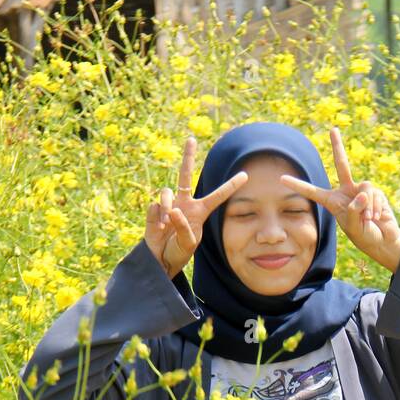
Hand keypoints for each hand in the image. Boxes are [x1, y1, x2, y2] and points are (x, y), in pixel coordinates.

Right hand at [144, 136, 248, 279]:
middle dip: (188, 157)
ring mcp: (168, 205)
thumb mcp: (188, 244)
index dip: (230, 186)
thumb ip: (184, 227)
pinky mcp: (154, 209)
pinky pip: (155, 205)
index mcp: (199, 212)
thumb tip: (174, 210)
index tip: (245, 175)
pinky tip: (159, 228)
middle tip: (191, 139)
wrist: (160, 260)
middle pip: (185, 175)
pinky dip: (157, 217)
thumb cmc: (178, 253)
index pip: (218, 197)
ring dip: (166, 207)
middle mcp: (184, 204)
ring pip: (166, 192)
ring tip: (166, 224)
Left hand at [280, 127, 399, 273]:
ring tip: (368, 220)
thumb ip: (354, 210)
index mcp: (333, 202)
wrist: (383, 240)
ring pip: (364, 188)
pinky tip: (376, 218)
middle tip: (333, 129)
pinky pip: (374, 194)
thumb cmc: (365, 236)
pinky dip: (375, 207)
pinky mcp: (375, 192)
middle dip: (338, 146)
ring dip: (367, 207)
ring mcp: (361, 190)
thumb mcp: (353, 227)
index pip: (313, 192)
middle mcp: (346, 192)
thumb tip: (363, 194)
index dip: (299, 186)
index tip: (282, 179)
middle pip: (342, 164)